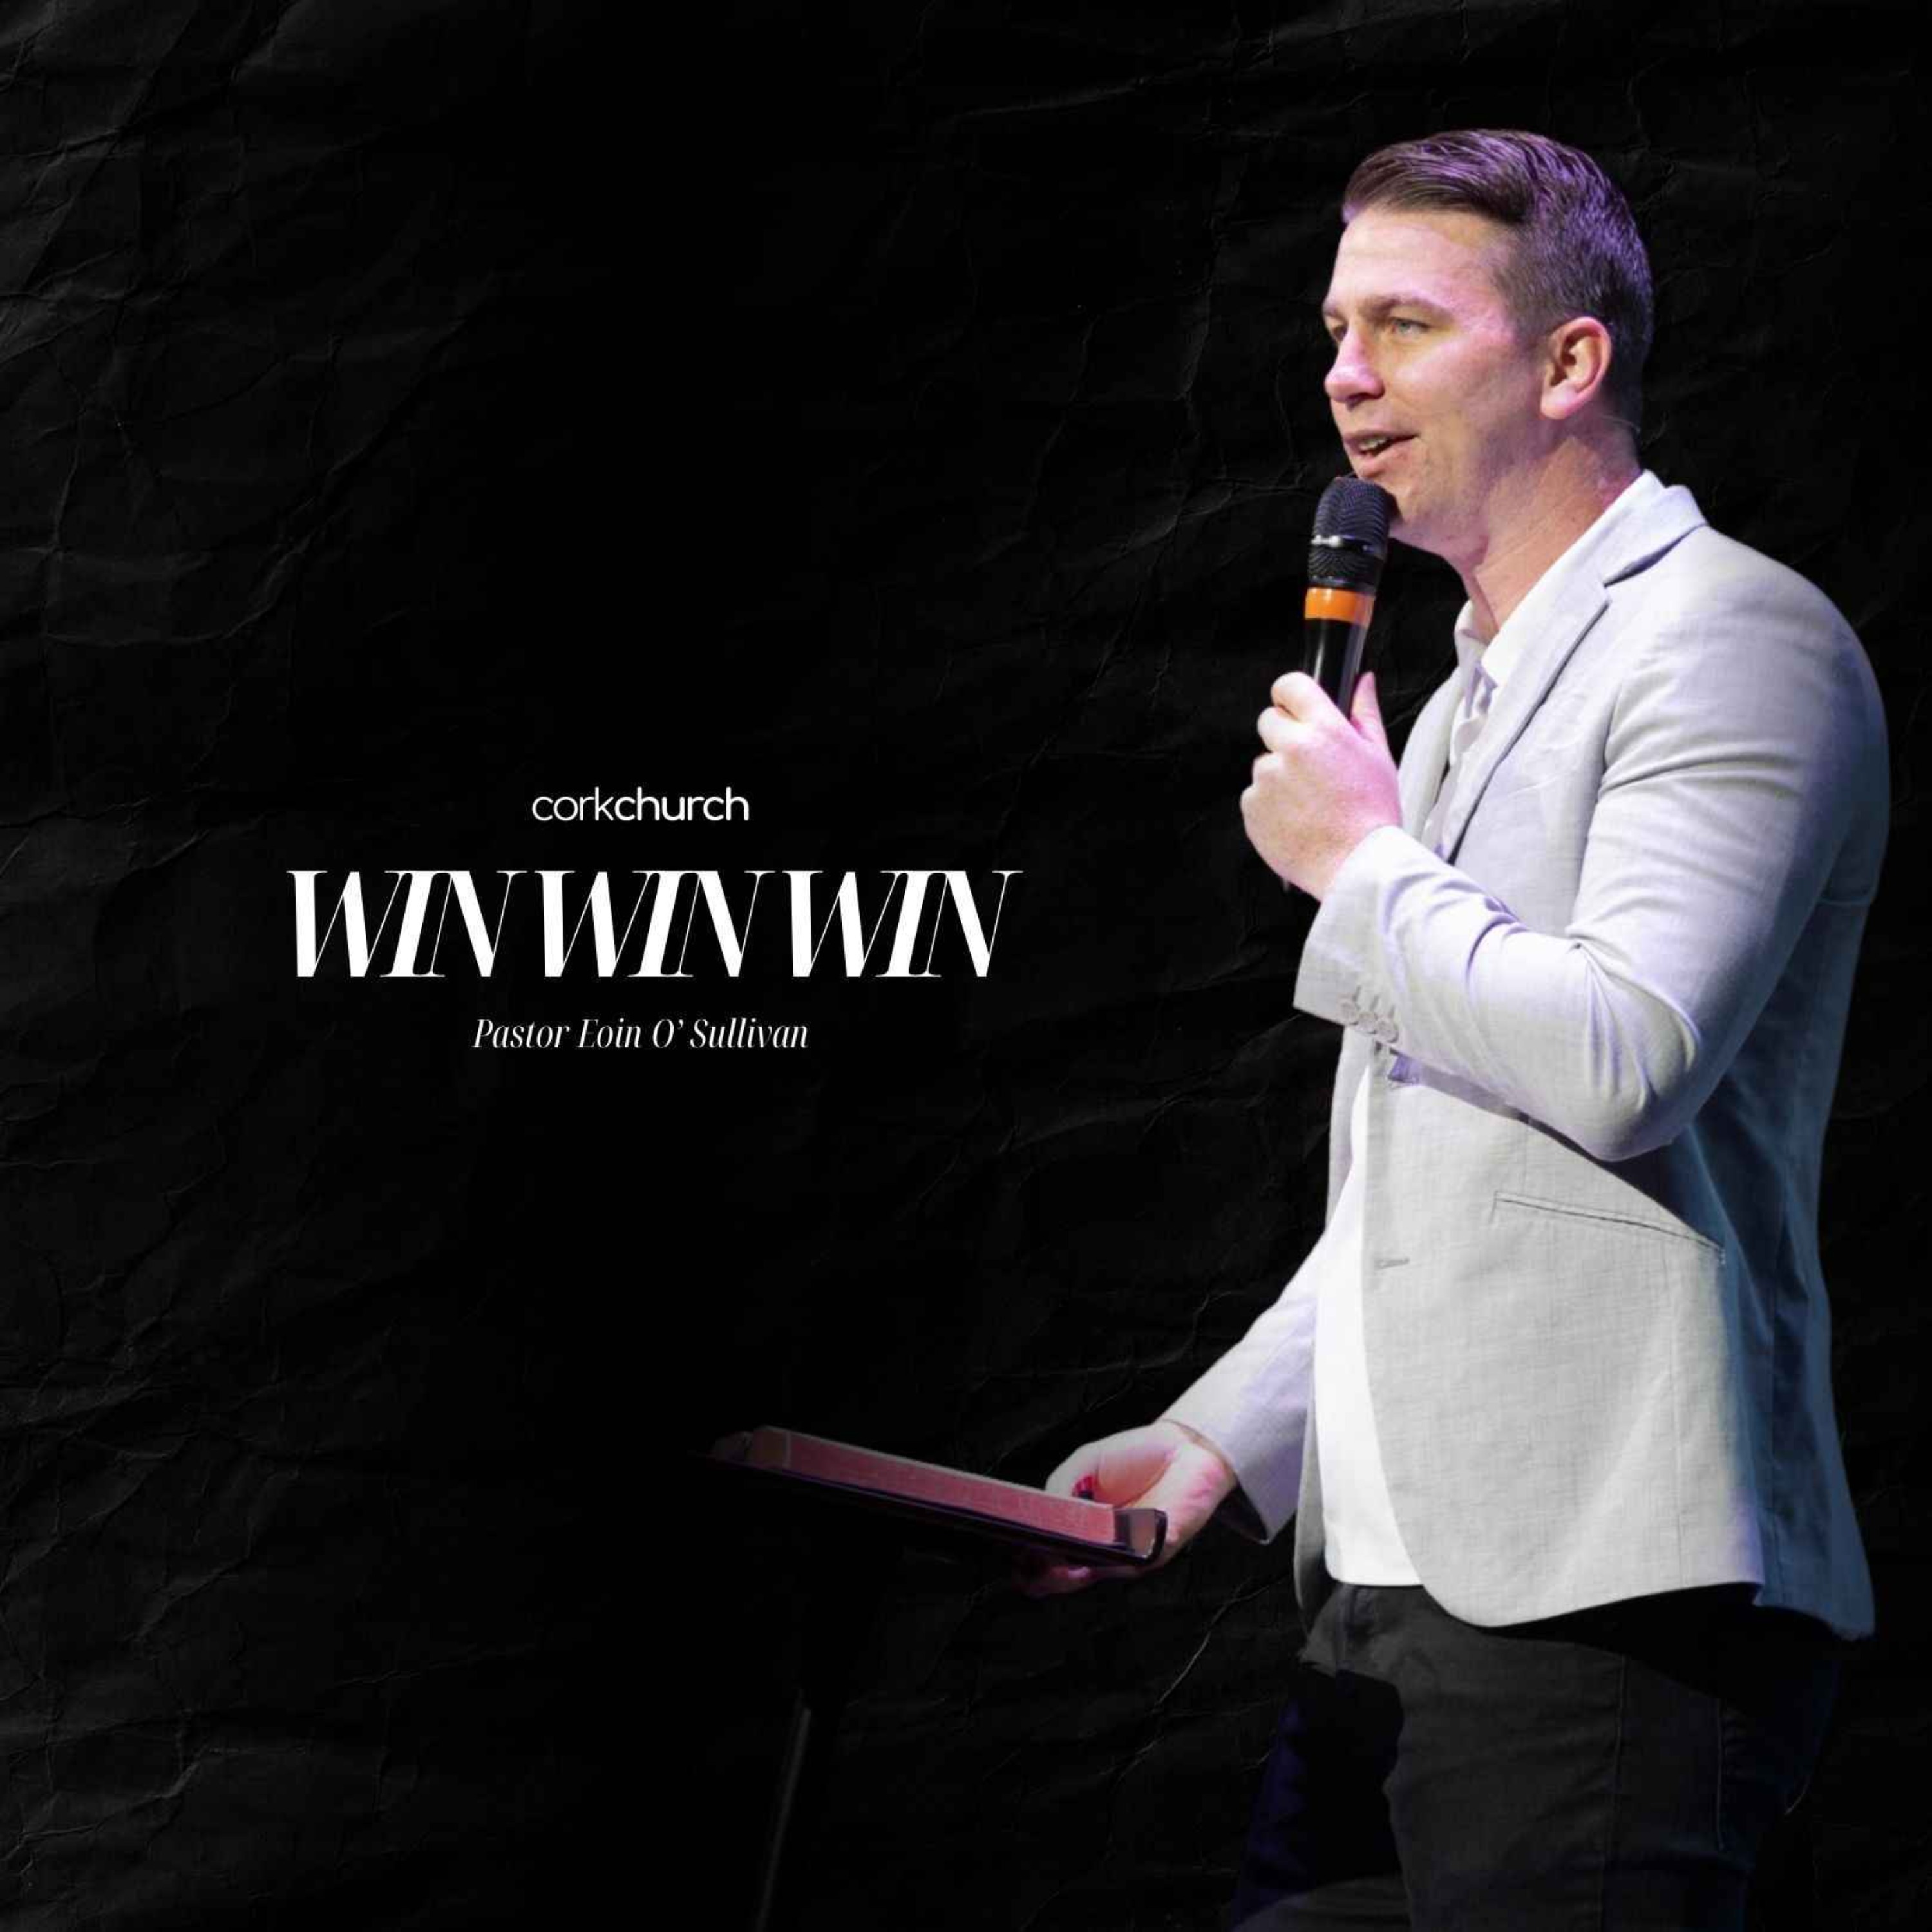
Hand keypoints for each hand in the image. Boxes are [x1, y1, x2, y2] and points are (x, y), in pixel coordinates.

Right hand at [1014, 1420, 1238, 1596]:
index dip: (1025, 1562)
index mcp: (1077, 1530)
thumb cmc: (1133, 1456)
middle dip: (1042, 1575)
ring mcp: (1126, 1556)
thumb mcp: (1084, 1463)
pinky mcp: (1155, 1552)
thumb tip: (1041, 1517)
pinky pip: (1131, 1561)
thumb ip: (1059, 1487)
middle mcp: (1099, 1550)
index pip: (1043, 1559)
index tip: (1015, 1553)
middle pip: (1062, 1580)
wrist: (1183, 1448)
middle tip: (1034, 1559)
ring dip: (1071, 1567)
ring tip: (1059, 1551)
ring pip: (1092, 1576)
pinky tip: (1101, 1537)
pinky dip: (1114, 1553)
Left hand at [1241, 670, 1398, 898]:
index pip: (1290, 685)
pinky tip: (1297, 817)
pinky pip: (1255, 794)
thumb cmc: (1372, 814)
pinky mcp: (1252, 806)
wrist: (1355, 865)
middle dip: (1285, 736)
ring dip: (1279, 774)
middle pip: (1269, 721)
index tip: (1294, 706)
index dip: (1291, 695)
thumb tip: (1362, 682)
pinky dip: (1270, 804)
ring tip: (1310, 800)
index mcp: (1324, 730)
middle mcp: (1290, 750)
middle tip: (1311, 765)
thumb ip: (1364, 712)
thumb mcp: (1379, 756)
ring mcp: (1267, 779)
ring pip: (1263, 762)